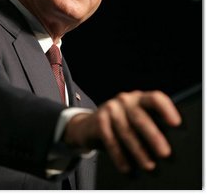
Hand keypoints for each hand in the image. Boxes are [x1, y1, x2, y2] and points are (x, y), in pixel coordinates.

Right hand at [64, 90, 181, 172]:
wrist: (90, 125)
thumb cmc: (122, 124)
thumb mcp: (136, 118)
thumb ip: (150, 123)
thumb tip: (169, 144)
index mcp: (139, 98)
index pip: (155, 98)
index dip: (166, 109)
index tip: (176, 124)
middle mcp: (125, 100)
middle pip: (140, 117)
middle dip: (153, 136)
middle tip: (164, 153)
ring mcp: (111, 108)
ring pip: (126, 131)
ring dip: (138, 151)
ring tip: (148, 166)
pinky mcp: (99, 120)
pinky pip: (111, 140)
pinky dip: (119, 156)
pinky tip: (127, 167)